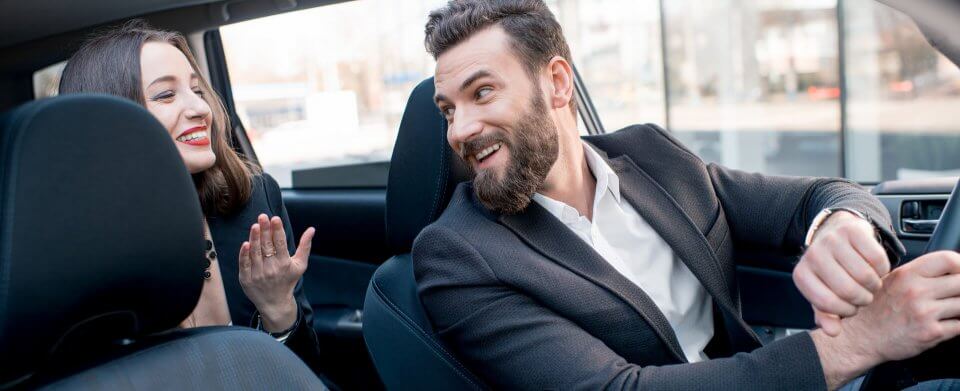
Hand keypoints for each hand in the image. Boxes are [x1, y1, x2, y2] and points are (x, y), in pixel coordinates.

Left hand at [239, 213, 314, 331]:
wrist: (275, 303)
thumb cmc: (288, 281)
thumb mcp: (300, 265)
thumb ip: (305, 246)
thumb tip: (311, 229)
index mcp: (284, 264)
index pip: (280, 244)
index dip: (277, 230)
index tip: (275, 218)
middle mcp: (271, 269)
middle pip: (267, 246)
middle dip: (265, 230)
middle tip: (262, 216)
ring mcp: (258, 274)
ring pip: (255, 253)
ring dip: (254, 238)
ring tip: (255, 225)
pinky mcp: (246, 279)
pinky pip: (244, 264)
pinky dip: (244, 254)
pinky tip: (245, 243)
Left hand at [794, 211, 889, 335]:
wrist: (835, 234)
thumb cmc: (830, 270)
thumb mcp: (823, 293)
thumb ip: (826, 315)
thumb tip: (833, 332)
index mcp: (802, 275)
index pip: (827, 303)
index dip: (846, 311)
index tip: (852, 307)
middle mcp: (813, 256)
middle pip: (848, 290)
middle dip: (863, 299)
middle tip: (865, 296)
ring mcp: (832, 241)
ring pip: (864, 275)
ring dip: (874, 285)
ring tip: (870, 283)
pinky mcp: (852, 230)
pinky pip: (877, 258)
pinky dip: (882, 268)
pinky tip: (876, 269)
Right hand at [810, 251, 959, 389]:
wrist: (861, 337)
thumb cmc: (876, 311)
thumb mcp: (892, 281)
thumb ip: (919, 274)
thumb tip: (950, 270)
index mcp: (907, 274)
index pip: (947, 259)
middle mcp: (916, 291)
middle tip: (955, 293)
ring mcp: (925, 312)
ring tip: (951, 310)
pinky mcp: (931, 333)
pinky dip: (958, 324)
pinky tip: (949, 323)